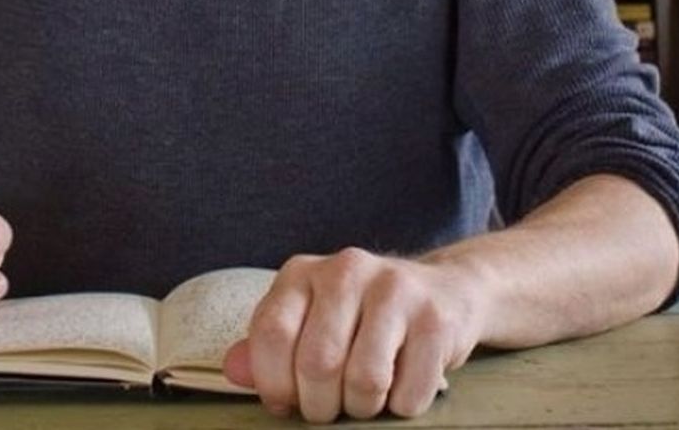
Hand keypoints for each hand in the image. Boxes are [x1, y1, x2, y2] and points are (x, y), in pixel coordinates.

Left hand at [222, 247, 484, 422]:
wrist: (444, 291)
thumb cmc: (362, 317)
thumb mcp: (310, 319)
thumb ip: (269, 346)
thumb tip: (234, 370)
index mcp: (303, 272)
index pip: (271, 333)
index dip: (274, 382)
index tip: (287, 402)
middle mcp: (346, 270)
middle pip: (316, 363)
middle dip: (320, 405)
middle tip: (331, 407)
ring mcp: (395, 290)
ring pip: (364, 380)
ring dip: (362, 408)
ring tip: (365, 397)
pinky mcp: (435, 318)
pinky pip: (408, 392)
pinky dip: (401, 407)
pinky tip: (401, 385)